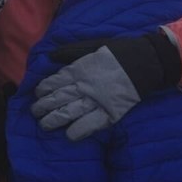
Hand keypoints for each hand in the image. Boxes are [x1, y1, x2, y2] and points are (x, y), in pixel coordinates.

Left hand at [30, 31, 180, 140]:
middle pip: (58, 99)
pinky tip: (69, 135)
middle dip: (43, 107)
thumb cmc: (119, 52)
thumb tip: (51, 56)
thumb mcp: (92, 46)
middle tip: (36, 112)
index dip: (43, 90)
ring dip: (54, 120)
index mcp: (79, 69)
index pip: (54, 82)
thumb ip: (71, 52)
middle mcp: (84, 86)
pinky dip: (78, 131)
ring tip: (44, 125)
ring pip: (69, 112)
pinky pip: (91, 124)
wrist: (146, 61)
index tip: (37, 94)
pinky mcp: (110, 112)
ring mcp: (96, 100)